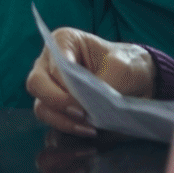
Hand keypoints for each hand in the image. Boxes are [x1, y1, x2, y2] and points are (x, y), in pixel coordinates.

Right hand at [25, 27, 156, 136]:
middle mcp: (49, 63)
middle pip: (37, 84)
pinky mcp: (54, 106)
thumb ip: (103, 83)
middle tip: (82, 114)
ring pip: (41, 106)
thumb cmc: (126, 65)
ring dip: (62, 120)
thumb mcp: (123, 68)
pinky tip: (88, 131)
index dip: (63, 81)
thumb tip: (88, 106)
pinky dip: (67, 127)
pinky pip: (51, 120)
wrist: (136, 80)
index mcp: (64, 41)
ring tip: (89, 127)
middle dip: (58, 102)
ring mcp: (49, 86)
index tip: (81, 96)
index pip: (54, 61)